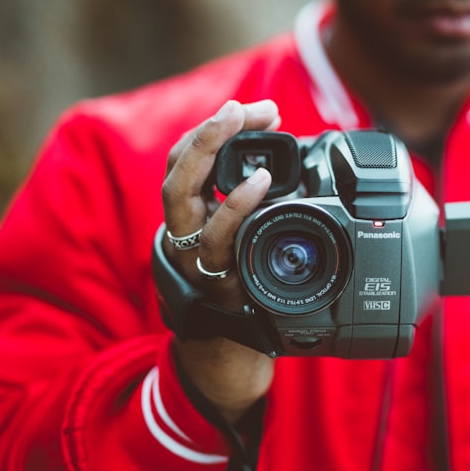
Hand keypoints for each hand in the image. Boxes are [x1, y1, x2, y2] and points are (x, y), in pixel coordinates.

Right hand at [160, 99, 280, 423]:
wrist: (226, 365)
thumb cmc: (238, 301)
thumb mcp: (244, 249)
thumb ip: (256, 217)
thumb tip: (292, 178)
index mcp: (188, 222)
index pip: (186, 163)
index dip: (215, 130)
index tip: (256, 110)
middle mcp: (181, 236)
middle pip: (177, 170)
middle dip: (208, 130)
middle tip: (242, 105)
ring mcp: (192, 260)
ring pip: (181, 197)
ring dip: (209, 152)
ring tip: (241, 123)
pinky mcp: (214, 283)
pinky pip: (218, 241)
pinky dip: (237, 208)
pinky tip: (260, 186)